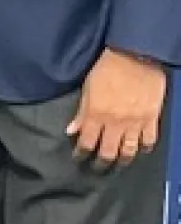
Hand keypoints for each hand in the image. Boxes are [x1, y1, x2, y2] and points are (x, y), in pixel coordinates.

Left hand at [66, 47, 166, 165]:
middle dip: (100, 163)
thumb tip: (71, 131)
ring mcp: (135, 123)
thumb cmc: (107, 67)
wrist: (136, 55)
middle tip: (97, 168)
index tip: (78, 158)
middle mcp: (115, 123)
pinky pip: (149, 141)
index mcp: (96, 114)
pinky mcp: (152, 119)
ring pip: (128, 151)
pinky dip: (144, 148)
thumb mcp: (88, 87)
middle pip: (107, 152)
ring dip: (122, 160)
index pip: (86, 142)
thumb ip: (81, 112)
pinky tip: (139, 149)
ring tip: (118, 163)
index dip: (81, 153)